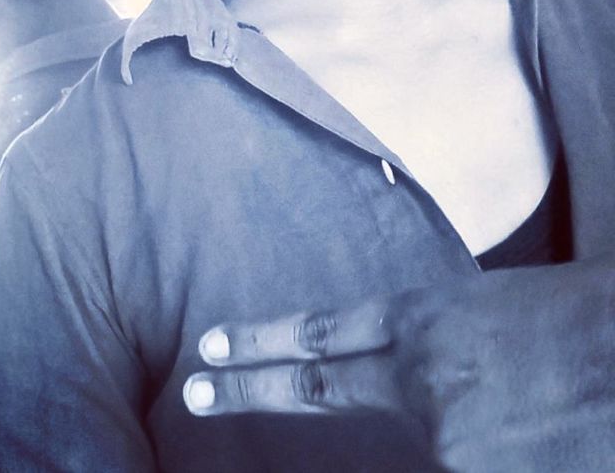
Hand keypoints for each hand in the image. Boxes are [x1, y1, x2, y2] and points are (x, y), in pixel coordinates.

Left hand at [183, 261, 614, 471]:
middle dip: (250, 384)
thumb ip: (432, 341)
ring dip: (467, 416)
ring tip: (529, 396)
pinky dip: (492, 440)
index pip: (321, 331)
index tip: (213, 344)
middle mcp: (421, 378)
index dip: (263, 338)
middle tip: (196, 387)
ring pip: (430, 432)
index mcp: (426, 319)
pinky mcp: (477, 471)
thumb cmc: (572, 316)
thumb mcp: (487, 311)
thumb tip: (403, 375)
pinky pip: (469, 459)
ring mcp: (448, 435)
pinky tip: (538, 420)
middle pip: (321, 382)